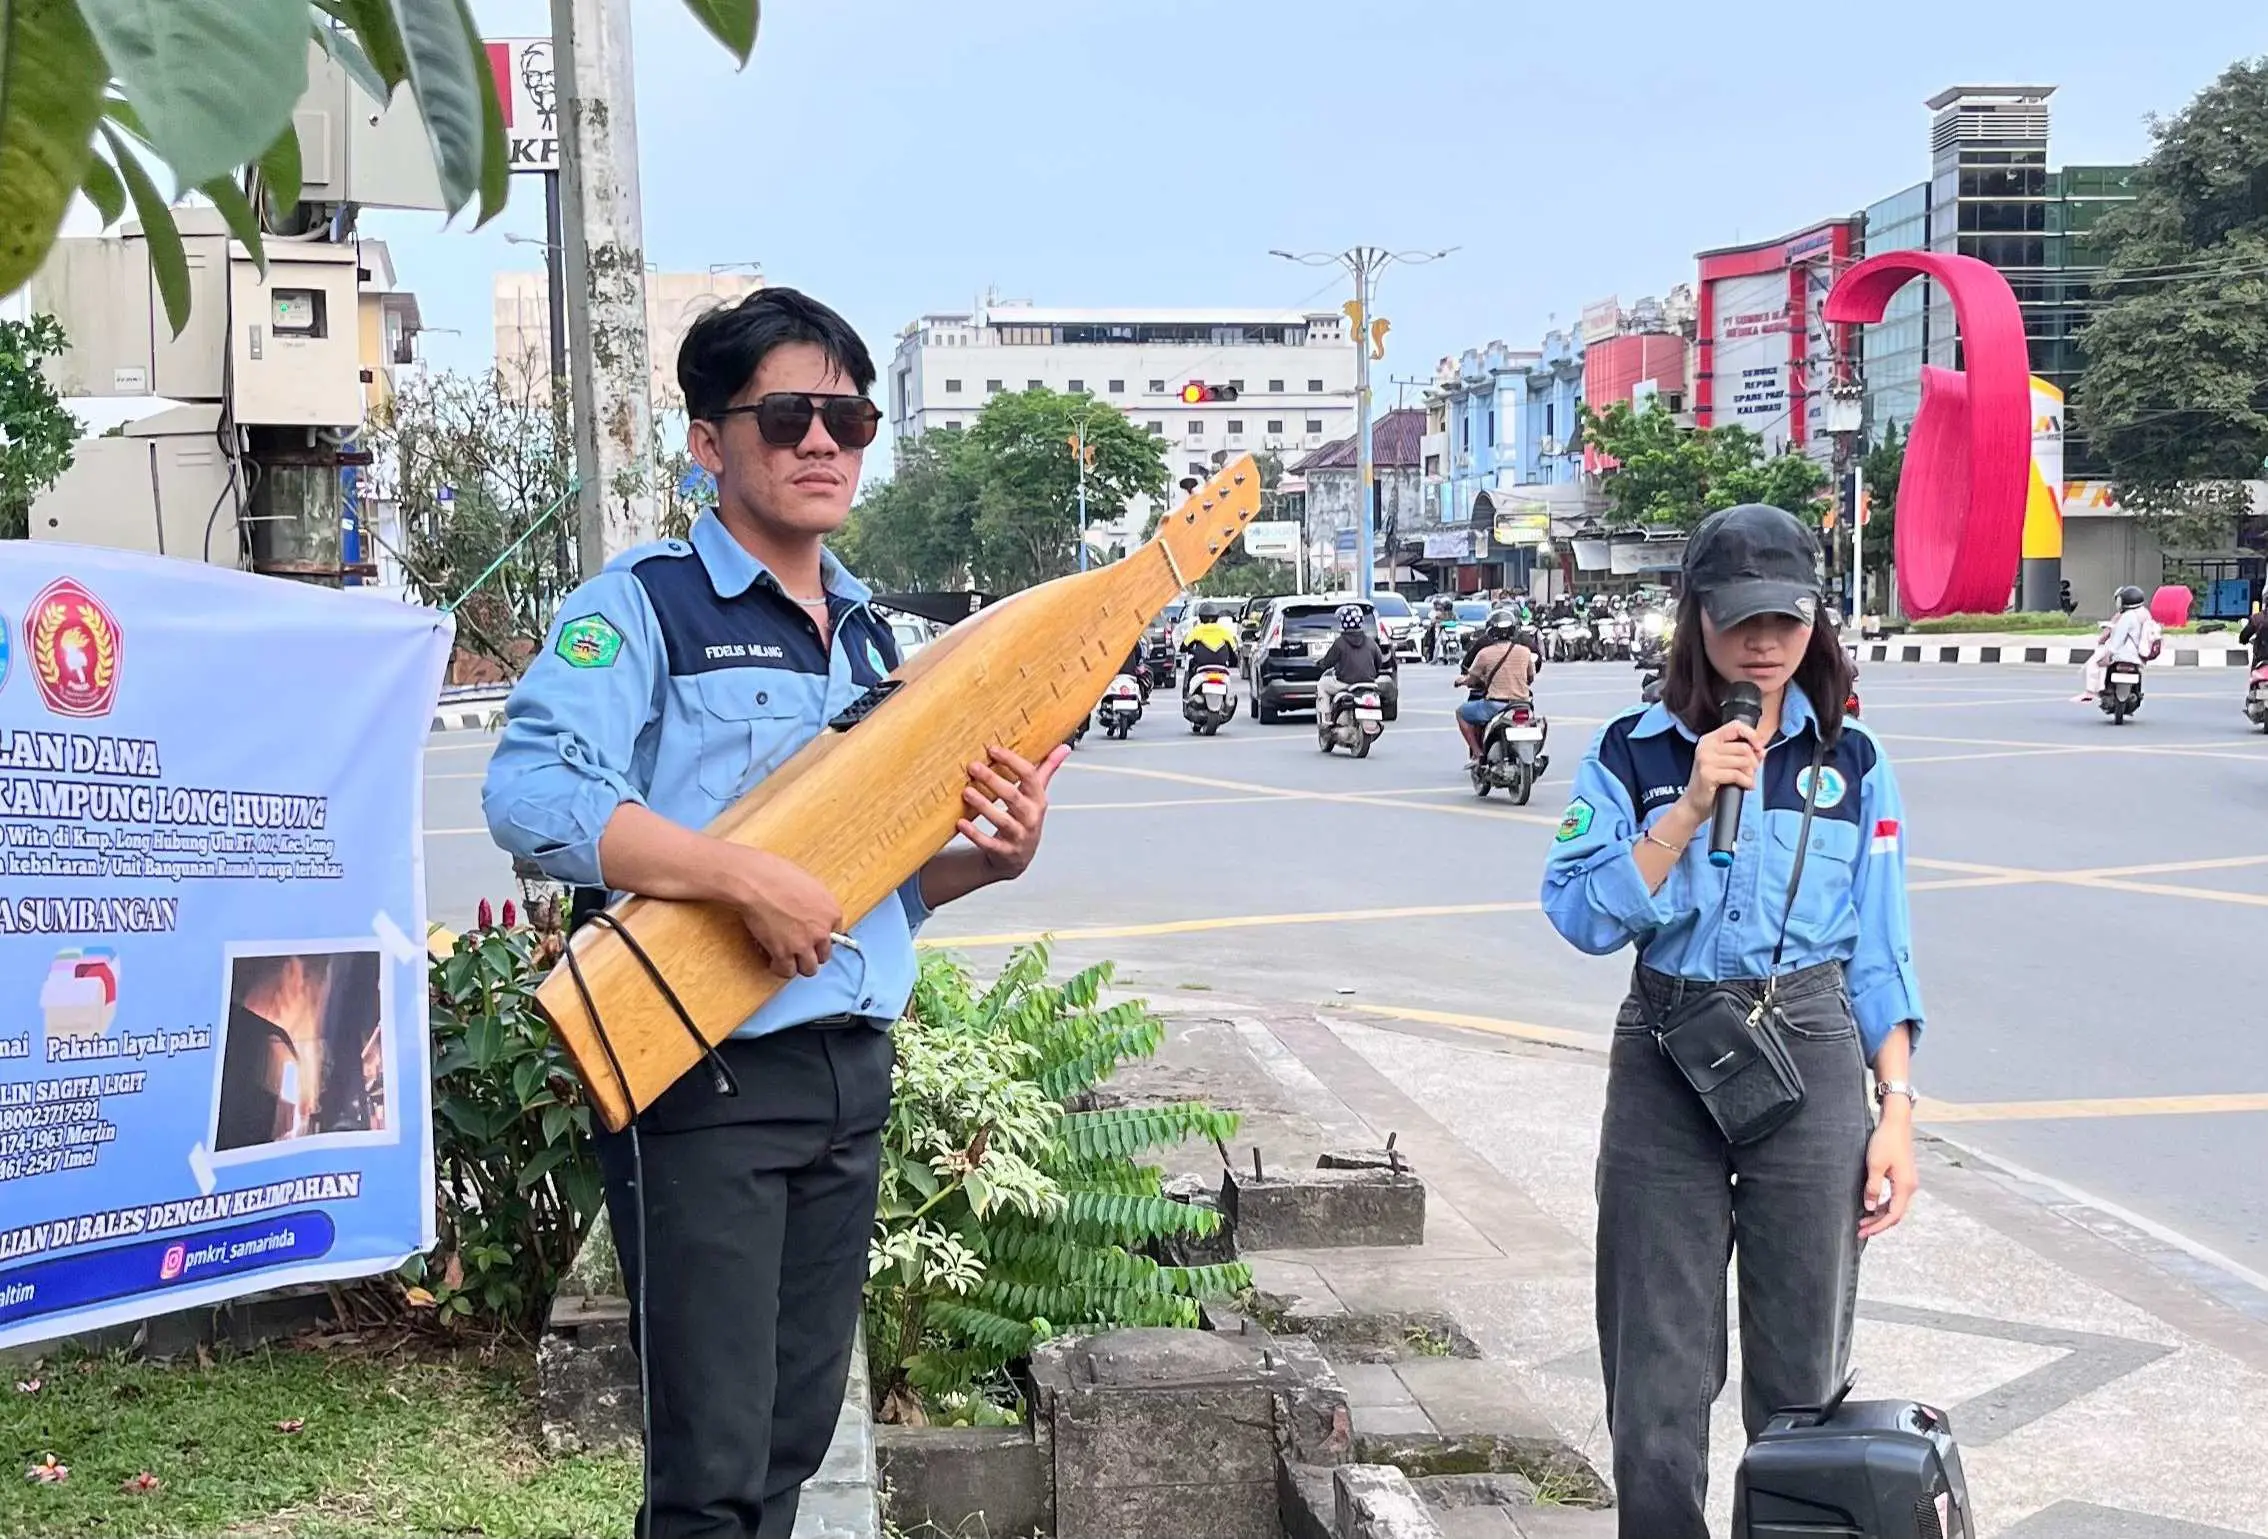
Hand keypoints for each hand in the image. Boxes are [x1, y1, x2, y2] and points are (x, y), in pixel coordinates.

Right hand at [726, 848, 843, 979]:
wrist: (756, 882)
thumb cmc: (778, 876)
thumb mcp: (809, 886)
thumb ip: (816, 904)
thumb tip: (812, 914)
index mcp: (832, 912)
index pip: (836, 935)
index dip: (820, 937)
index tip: (812, 938)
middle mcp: (822, 931)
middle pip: (824, 955)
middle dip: (812, 953)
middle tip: (800, 949)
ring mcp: (803, 944)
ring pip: (809, 969)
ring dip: (799, 964)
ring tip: (788, 958)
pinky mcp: (783, 953)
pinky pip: (787, 971)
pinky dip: (781, 968)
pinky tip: (774, 961)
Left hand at [958, 744, 1068, 879]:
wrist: (1018, 857)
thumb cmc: (1026, 821)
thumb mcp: (1038, 796)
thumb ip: (1048, 770)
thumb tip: (1064, 747)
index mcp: (1038, 800)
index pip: (1029, 776)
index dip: (1011, 761)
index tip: (992, 749)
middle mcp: (1030, 817)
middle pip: (1013, 796)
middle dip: (993, 780)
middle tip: (973, 767)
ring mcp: (1019, 836)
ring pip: (1002, 820)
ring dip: (983, 805)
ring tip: (966, 791)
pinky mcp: (1004, 852)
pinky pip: (989, 843)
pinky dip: (975, 834)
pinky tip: (961, 822)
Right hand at [1679, 720, 1764, 817]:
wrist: (1693, 803)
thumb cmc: (1710, 782)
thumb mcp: (1725, 763)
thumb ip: (1742, 754)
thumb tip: (1762, 750)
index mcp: (1709, 740)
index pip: (1735, 726)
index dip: (1751, 735)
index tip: (1759, 747)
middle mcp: (1706, 747)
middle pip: (1743, 747)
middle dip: (1754, 761)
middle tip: (1752, 771)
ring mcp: (1705, 760)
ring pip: (1742, 761)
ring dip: (1750, 773)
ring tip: (1748, 780)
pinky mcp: (1708, 774)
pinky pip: (1737, 774)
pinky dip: (1746, 782)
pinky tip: (1746, 786)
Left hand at [1860, 1112, 1918, 1238]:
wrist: (1897, 1123)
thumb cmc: (1886, 1141)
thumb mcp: (1875, 1165)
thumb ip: (1872, 1187)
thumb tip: (1869, 1207)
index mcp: (1905, 1186)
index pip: (1892, 1215)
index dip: (1878, 1226)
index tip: (1863, 1232)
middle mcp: (1910, 1187)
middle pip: (1895, 1213)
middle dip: (1878, 1224)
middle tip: (1860, 1229)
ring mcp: (1908, 1182)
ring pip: (1895, 1206)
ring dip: (1880, 1214)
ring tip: (1863, 1220)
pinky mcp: (1903, 1176)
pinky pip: (1895, 1197)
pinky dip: (1884, 1204)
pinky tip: (1872, 1205)